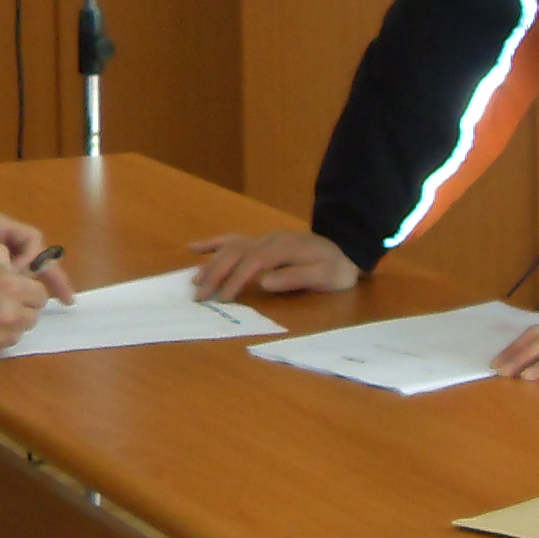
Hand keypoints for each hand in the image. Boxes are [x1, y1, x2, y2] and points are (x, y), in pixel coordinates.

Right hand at [0, 239, 54, 362]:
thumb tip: (11, 265)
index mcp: (13, 288)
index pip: (41, 294)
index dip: (29, 289)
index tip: (18, 287)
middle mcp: (12, 316)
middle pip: (32, 316)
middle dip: (23, 307)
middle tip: (5, 301)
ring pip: (17, 333)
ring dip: (10, 324)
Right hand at [189, 229, 358, 300]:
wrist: (345, 252)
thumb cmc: (335, 269)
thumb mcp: (324, 276)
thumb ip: (295, 277)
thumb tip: (263, 282)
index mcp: (284, 248)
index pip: (253, 262)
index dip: (236, 279)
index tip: (223, 298)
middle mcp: (269, 240)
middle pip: (236, 253)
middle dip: (216, 274)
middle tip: (200, 296)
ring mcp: (263, 239)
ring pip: (230, 247)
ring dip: (211, 263)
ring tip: (194, 282)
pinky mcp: (260, 241)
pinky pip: (233, 239)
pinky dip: (212, 243)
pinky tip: (194, 248)